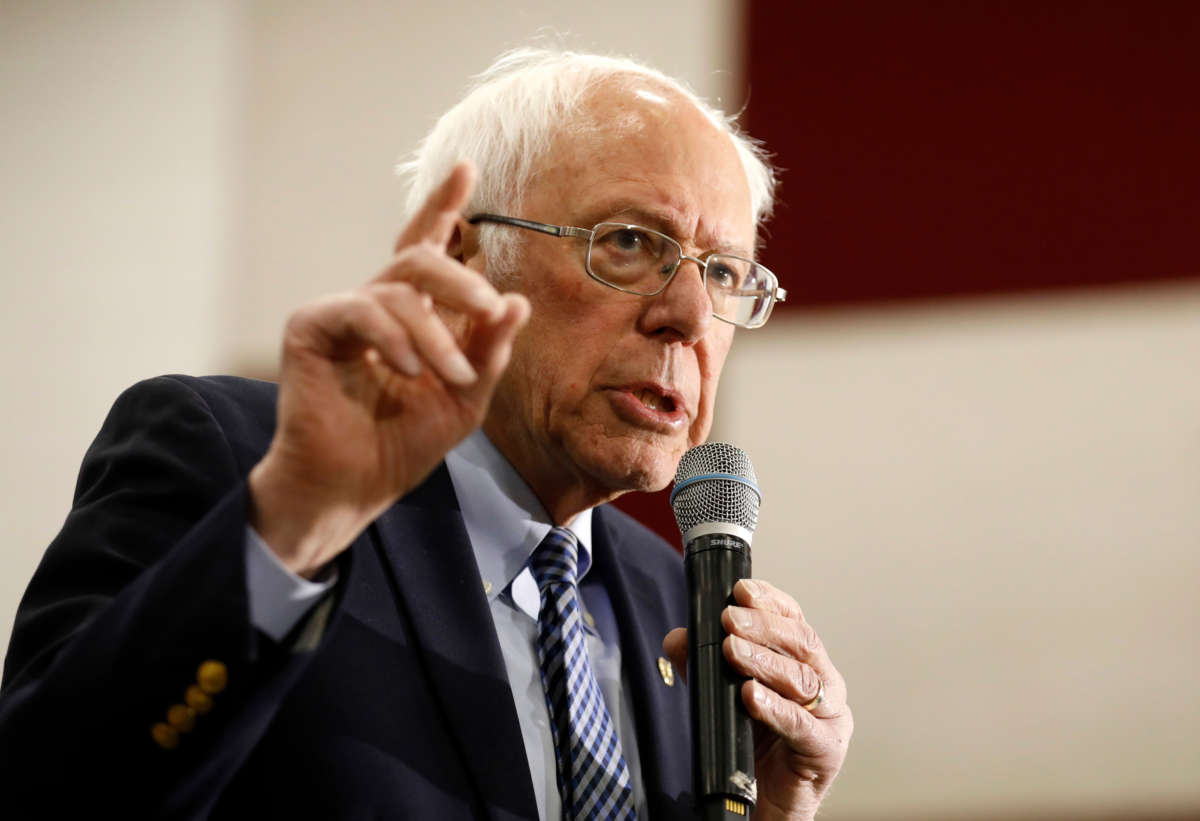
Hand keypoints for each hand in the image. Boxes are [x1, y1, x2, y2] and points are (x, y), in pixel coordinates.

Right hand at [249, 162, 528, 576]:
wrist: (354, 484)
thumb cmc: (404, 443)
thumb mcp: (464, 396)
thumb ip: (489, 350)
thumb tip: (519, 300)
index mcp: (412, 314)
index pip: (429, 248)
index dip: (444, 206)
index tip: (467, 166)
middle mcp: (376, 304)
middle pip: (420, 258)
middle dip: (462, 279)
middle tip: (489, 309)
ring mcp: (341, 313)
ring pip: (398, 290)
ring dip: (434, 334)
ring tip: (450, 377)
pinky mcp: (310, 327)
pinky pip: (360, 310)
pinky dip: (392, 338)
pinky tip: (404, 370)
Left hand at [662, 579, 851, 820]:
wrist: (765, 803)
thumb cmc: (754, 746)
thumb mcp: (722, 697)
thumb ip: (703, 666)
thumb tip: (678, 637)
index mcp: (804, 664)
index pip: (794, 620)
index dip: (770, 601)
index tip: (741, 589)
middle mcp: (824, 684)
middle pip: (802, 643)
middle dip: (763, 626)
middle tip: (729, 619)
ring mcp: (830, 717)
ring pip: (803, 680)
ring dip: (764, 661)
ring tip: (732, 650)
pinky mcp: (826, 751)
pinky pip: (802, 725)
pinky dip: (775, 707)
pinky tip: (750, 696)